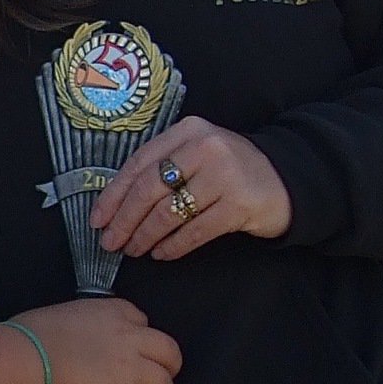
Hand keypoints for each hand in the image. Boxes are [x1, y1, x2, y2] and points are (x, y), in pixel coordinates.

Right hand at [16, 297, 181, 383]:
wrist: (25, 357)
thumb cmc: (33, 333)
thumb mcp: (67, 314)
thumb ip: (86, 326)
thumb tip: (81, 342)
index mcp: (112, 312)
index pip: (141, 320)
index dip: (139, 336)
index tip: (131, 347)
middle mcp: (127, 338)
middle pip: (169, 350)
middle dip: (169, 365)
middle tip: (159, 377)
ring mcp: (126, 370)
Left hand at [88, 115, 291, 260]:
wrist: (285, 178)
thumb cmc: (229, 169)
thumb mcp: (197, 153)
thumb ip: (163, 166)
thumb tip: (116, 203)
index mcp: (188, 130)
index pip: (139, 163)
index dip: (113, 194)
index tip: (97, 219)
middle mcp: (205, 147)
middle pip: (150, 188)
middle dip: (124, 219)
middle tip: (110, 242)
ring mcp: (224, 175)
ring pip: (170, 212)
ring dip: (145, 235)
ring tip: (134, 250)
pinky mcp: (239, 204)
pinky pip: (195, 231)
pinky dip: (173, 246)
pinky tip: (161, 253)